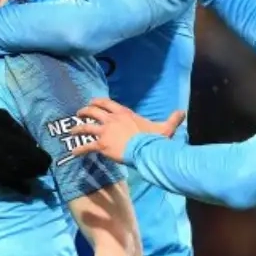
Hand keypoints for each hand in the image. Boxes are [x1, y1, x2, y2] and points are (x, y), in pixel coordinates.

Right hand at [0, 93, 51, 192]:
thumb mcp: (5, 118)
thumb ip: (20, 132)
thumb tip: (35, 145)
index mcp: (9, 139)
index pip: (33, 155)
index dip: (43, 159)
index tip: (47, 160)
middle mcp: (2, 155)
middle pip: (27, 167)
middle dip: (38, 170)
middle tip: (44, 170)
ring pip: (16, 177)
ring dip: (29, 178)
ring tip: (36, 177)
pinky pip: (3, 182)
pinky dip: (16, 187)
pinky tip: (26, 190)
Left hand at [71, 98, 185, 162]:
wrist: (146, 150)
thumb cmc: (154, 139)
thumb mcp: (164, 127)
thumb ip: (172, 119)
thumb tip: (183, 112)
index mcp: (124, 113)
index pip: (107, 103)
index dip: (98, 102)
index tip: (92, 103)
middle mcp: (111, 119)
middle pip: (93, 111)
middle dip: (84, 111)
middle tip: (79, 113)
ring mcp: (105, 131)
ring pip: (85, 126)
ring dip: (77, 127)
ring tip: (72, 130)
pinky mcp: (101, 144)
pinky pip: (86, 146)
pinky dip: (78, 149)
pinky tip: (73, 153)